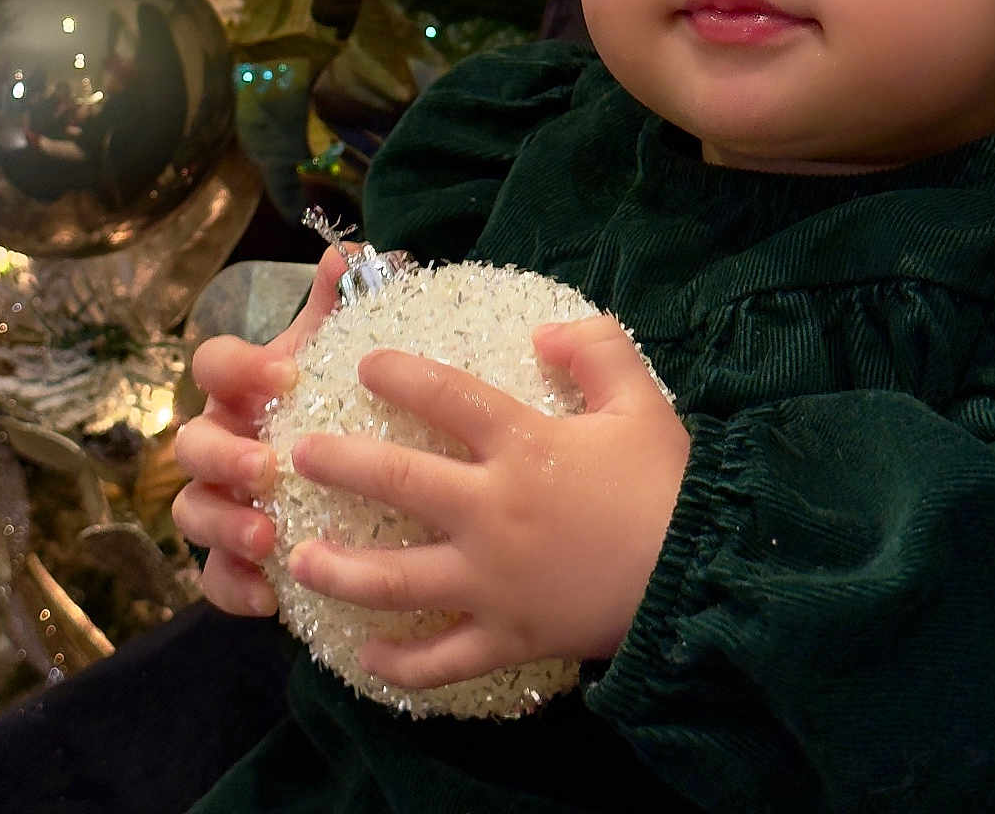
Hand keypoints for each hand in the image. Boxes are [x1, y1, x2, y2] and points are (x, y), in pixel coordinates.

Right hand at [171, 247, 346, 616]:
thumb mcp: (343, 352)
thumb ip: (341, 303)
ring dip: (223, 526)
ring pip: (191, 514)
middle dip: (222, 455)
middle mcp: (220, 440)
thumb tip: (343, 252)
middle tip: (266, 466)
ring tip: (268, 538)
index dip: (236, 369)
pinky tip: (270, 597)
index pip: (213, 364)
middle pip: (190, 445)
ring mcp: (220, 501)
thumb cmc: (340, 400)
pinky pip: (213, 581)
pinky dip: (235, 588)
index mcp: (243, 388)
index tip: (281, 377)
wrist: (364, 475)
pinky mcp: (233, 560)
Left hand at [286, 315, 689, 689]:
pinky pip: (440, 661)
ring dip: (340, 569)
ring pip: (397, 579)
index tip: (365, 366)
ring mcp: (492, 582)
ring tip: (296, 559)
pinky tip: (363, 657)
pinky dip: (398, 664)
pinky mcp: (506, 638)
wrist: (698, 578)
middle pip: (398, 482)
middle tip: (297, 455)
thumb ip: (596, 350)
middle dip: (340, 464)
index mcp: (523, 447)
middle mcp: (491, 512)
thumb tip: (544, 331)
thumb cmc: (668, 485)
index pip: (448, 397)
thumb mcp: (641, 401)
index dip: (402, 376)